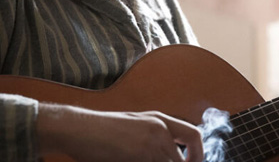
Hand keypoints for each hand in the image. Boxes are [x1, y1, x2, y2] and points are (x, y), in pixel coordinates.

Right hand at [37, 103, 203, 161]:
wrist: (80, 128)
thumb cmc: (102, 130)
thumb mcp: (135, 126)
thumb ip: (155, 137)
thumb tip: (172, 154)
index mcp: (160, 119)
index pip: (194, 136)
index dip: (198, 154)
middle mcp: (160, 129)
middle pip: (185, 158)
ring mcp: (151, 143)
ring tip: (138, 160)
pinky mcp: (140, 156)